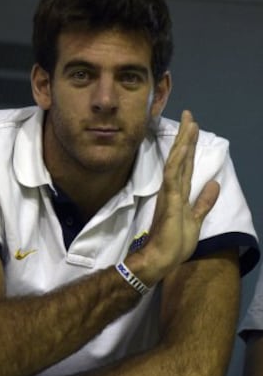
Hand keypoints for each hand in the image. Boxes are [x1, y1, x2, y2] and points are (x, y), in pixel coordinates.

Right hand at [130, 110, 219, 284]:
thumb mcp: (196, 220)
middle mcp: (173, 188)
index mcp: (179, 192)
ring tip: (189, 124)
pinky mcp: (169, 199)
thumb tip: (214, 183)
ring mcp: (170, 192)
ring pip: (177, 162)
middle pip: (182, 158)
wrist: (161, 258)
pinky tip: (181, 148)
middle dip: (186, 137)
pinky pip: (173, 176)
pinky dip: (177, 160)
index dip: (190, 147)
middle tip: (189, 116)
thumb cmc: (175, 243)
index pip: (186, 165)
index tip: (193, 128)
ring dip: (183, 143)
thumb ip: (204, 202)